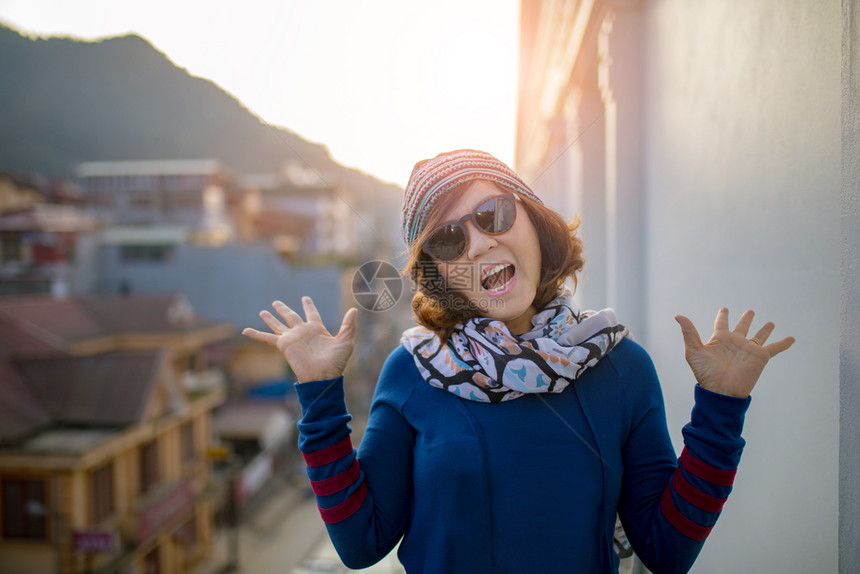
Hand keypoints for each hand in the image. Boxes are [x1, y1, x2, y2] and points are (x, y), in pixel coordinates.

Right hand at [242, 296, 357, 382]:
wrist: (323, 376)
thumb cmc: (336, 362)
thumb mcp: (346, 341)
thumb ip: (348, 325)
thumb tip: (354, 310)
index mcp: (317, 329)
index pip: (311, 314)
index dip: (308, 306)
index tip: (305, 298)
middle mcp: (303, 332)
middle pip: (291, 316)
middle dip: (284, 309)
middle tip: (276, 302)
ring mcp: (292, 338)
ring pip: (279, 325)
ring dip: (271, 318)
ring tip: (263, 311)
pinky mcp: (284, 345)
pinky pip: (267, 338)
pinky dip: (256, 334)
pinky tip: (245, 331)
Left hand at [674, 308, 794, 397]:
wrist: (721, 391)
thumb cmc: (705, 373)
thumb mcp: (694, 350)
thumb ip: (689, 332)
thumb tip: (677, 315)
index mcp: (719, 339)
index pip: (722, 323)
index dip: (723, 316)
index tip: (725, 309)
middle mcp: (735, 343)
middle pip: (742, 327)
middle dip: (745, 319)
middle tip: (750, 311)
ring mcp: (748, 349)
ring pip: (758, 336)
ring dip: (764, 330)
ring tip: (770, 323)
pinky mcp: (760, 357)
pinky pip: (774, 348)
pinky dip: (783, 343)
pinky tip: (791, 338)